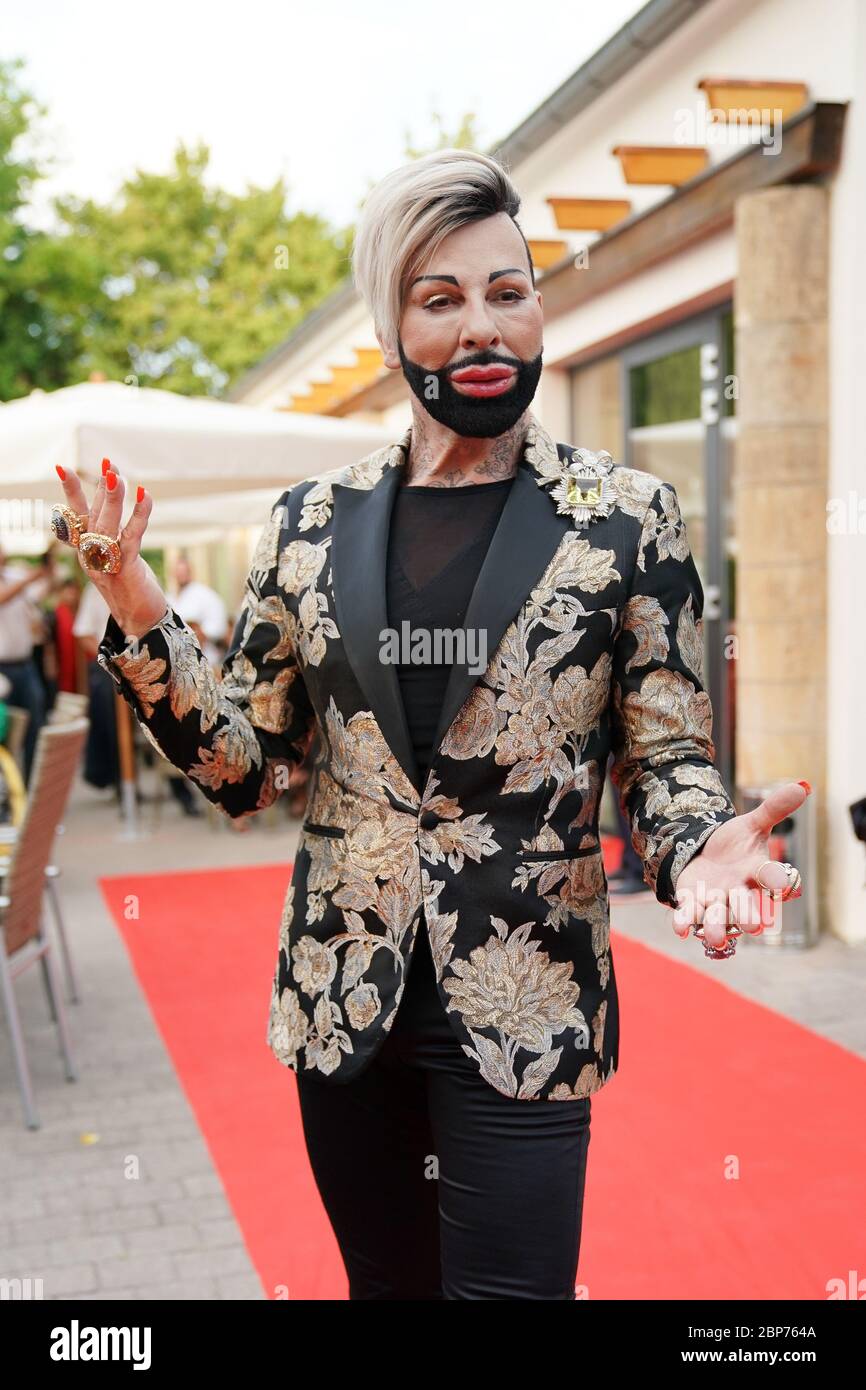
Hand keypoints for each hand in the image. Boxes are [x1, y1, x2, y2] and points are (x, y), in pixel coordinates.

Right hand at [56, 460, 167, 638]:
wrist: (142, 621)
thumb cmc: (132, 586)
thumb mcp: (119, 555)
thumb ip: (114, 531)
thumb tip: (114, 501)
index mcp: (87, 552)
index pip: (76, 517)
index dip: (71, 493)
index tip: (63, 467)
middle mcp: (92, 556)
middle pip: (92, 518)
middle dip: (99, 490)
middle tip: (107, 465)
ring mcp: (106, 564)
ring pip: (106, 527)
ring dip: (111, 499)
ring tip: (116, 475)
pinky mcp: (126, 569)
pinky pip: (131, 538)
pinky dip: (138, 515)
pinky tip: (144, 495)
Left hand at [671, 780, 809, 949]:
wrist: (706, 854)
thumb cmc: (736, 844)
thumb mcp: (752, 824)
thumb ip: (774, 809)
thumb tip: (802, 785)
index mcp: (758, 872)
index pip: (773, 877)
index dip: (778, 881)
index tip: (780, 885)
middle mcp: (740, 891)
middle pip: (748, 907)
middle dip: (749, 915)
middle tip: (753, 925)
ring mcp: (717, 900)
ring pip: (720, 918)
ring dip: (717, 927)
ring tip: (715, 936)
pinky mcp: (693, 903)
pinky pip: (689, 915)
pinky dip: (684, 922)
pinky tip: (679, 929)